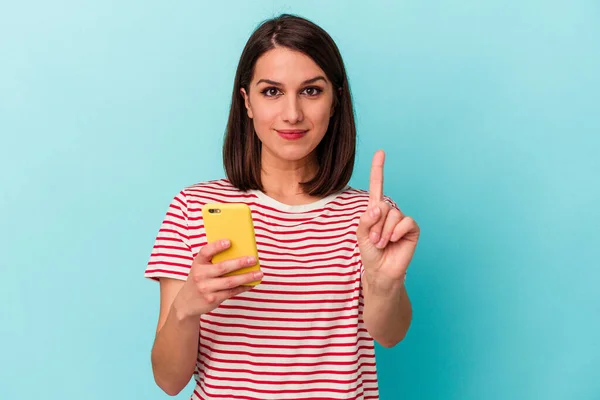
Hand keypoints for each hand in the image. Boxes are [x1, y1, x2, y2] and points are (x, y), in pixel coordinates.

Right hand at [172, 239, 262, 319]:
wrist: (186, 303)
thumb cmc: (199, 279)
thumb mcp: (201, 268)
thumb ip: (214, 261)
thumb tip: (239, 252)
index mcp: (197, 263)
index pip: (205, 252)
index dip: (217, 246)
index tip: (229, 241)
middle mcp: (200, 275)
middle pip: (222, 267)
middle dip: (240, 263)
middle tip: (253, 259)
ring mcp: (206, 288)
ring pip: (230, 281)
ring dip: (246, 277)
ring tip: (259, 273)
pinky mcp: (212, 299)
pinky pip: (231, 292)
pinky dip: (243, 287)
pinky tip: (251, 283)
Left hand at [357, 150, 419, 289]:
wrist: (380, 270)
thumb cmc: (370, 252)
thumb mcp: (361, 234)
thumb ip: (366, 219)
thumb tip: (378, 207)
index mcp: (376, 210)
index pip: (377, 186)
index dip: (378, 169)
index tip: (380, 152)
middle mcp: (390, 211)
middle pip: (383, 206)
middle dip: (375, 225)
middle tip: (374, 240)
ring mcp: (402, 220)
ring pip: (393, 214)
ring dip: (384, 232)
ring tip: (382, 244)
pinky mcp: (412, 229)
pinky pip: (406, 222)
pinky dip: (396, 232)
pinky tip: (394, 241)